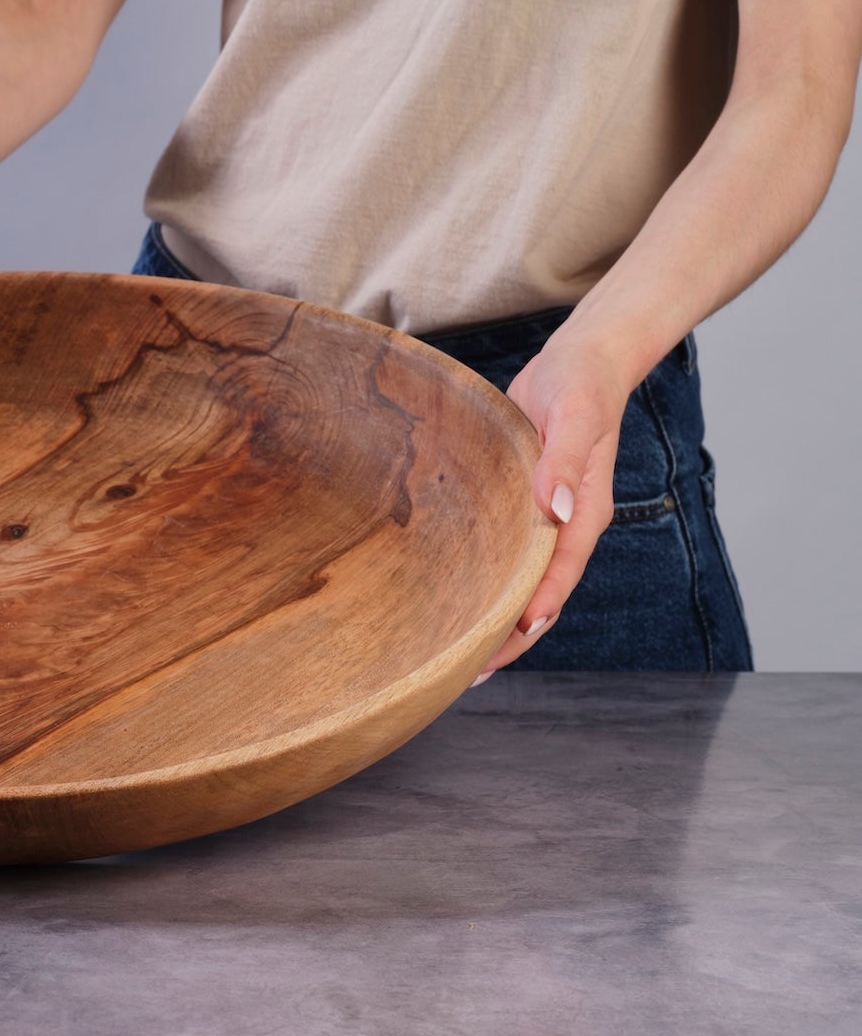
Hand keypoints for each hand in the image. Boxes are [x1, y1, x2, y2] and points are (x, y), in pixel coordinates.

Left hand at [473, 329, 631, 677]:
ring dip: (494, 615)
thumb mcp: (576, 416)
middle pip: (538, 595)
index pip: (558, 578)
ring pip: (519, 580)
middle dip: (508, 637)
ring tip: (451, 653)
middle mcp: (565, 526)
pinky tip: (453, 592)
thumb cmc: (581, 385)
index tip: (506, 642)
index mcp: (584, 515)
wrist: (578, 362)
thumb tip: (558, 510)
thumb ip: (565, 461)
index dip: (533, 613)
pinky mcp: (521, 503)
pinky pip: (504, 550)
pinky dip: (485, 577)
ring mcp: (543, 519)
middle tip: (463, 674)